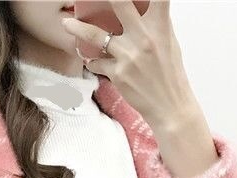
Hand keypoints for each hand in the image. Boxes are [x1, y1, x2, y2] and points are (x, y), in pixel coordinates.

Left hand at [60, 0, 200, 132]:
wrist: (169, 107)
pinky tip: (90, 60)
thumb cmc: (170, 74)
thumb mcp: (169, 43)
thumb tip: (146, 6)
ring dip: (77, 28)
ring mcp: (129, 56)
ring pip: (95, 35)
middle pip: (120, 3)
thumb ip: (157, 23)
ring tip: (66, 24)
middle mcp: (144, 38)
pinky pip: (96, 62)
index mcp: (160, 26)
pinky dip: (92, 61)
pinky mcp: (118, 74)